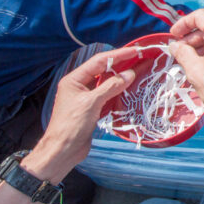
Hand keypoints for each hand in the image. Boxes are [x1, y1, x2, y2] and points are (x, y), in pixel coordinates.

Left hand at [21, 48, 136, 183]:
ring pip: (108, 83)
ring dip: (123, 78)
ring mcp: (87, 98)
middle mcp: (80, 86)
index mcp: (74, 80)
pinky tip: (131, 88)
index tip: (135, 51)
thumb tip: (130, 74)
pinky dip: (120, 91)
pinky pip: (109, 95)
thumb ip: (111, 86)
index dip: (118, 55)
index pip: (99, 61)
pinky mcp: (93, 109)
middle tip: (141, 58)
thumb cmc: (71, 125)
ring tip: (140, 70)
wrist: (62, 152)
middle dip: (122, 65)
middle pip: (104, 70)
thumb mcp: (91, 103)